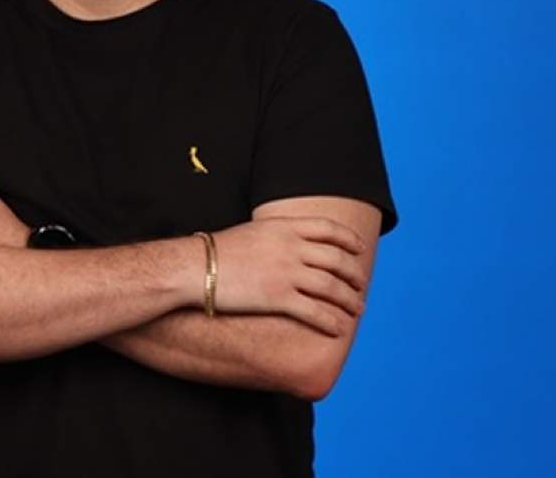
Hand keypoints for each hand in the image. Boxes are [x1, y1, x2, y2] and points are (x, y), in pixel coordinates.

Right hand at [210, 212, 368, 336]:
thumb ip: (277, 236)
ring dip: (349, 299)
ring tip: (357, 309)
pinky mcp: (278, 297)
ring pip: (331, 287)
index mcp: (284, 227)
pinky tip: (338, 328)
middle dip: (354, 273)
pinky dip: (331, 320)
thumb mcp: (253, 232)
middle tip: (361, 284)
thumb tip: (290, 243)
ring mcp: (286, 272)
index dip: (349, 239)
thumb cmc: (217, 252)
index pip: (328, 228)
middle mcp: (290, 247)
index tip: (359, 249)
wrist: (194, 267)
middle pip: (336, 259)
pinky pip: (315, 311)